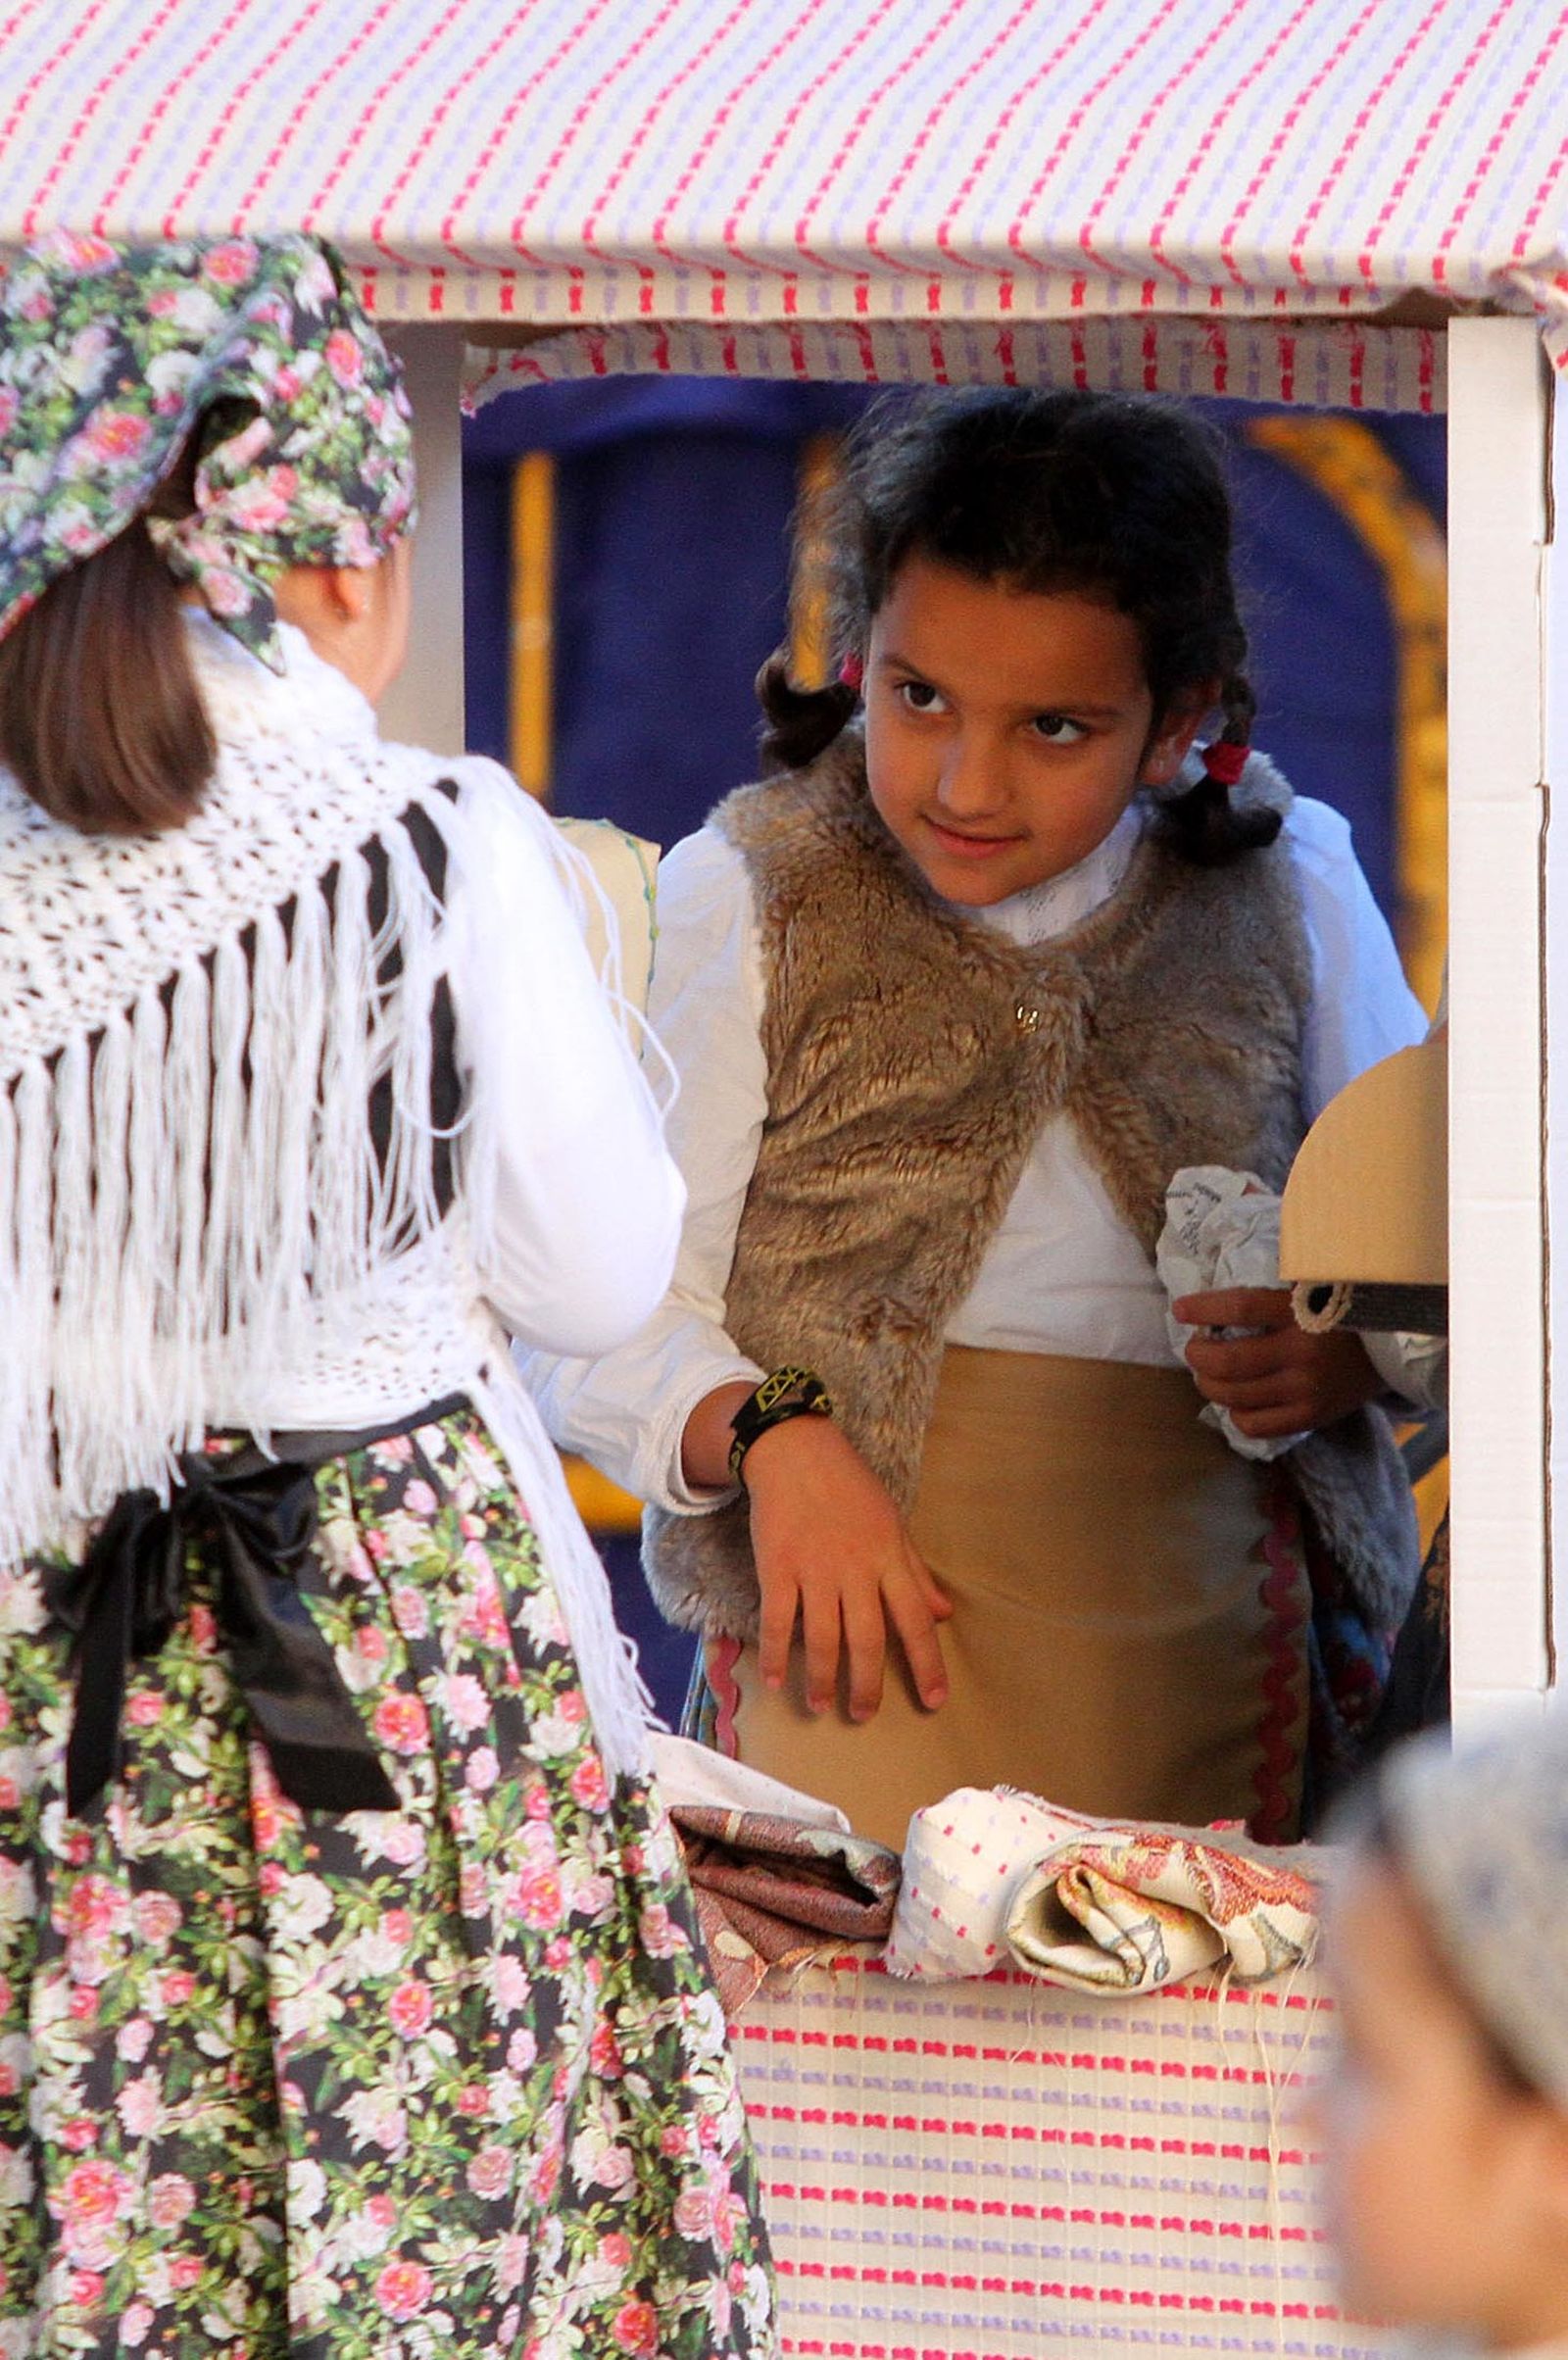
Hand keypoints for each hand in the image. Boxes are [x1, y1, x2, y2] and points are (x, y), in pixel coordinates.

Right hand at [739, 1416, 951, 1721]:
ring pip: (823, 1638)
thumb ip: (916, 1572)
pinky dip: (776, 1654)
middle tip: (863, 1715)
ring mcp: (815, 1569)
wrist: (795, 1450)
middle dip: (868, 1685)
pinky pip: (777, 1620)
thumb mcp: (892, 1522)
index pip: (916, 1620)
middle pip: (868, 1639)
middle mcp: (856, 1568)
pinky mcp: (777, 1566)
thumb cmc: (849, 1487)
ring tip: (821, 1705)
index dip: (928, 1664)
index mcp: (889, 1557)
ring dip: (822, 1678)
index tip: (934, 1700)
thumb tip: (944, 1614)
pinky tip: (776, 1681)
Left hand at [1174, 1285, 1381, 1440]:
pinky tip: (1235, 1400)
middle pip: (1228, 1361)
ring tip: (1208, 1373)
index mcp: (1303, 1312)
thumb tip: (1220, 1290)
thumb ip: (1272, 1287)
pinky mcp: (1310, 1417)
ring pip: (1235, 1396)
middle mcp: (1302, 1354)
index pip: (1240, 1308)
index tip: (1180, 1309)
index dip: (1203, 1309)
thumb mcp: (1314, 1286)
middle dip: (1198, 1355)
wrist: (1392, 1349)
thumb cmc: (1343, 1311)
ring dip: (1208, 1384)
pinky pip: (1256, 1425)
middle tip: (1194, 1348)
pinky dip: (1234, 1414)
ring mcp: (1306, 1391)